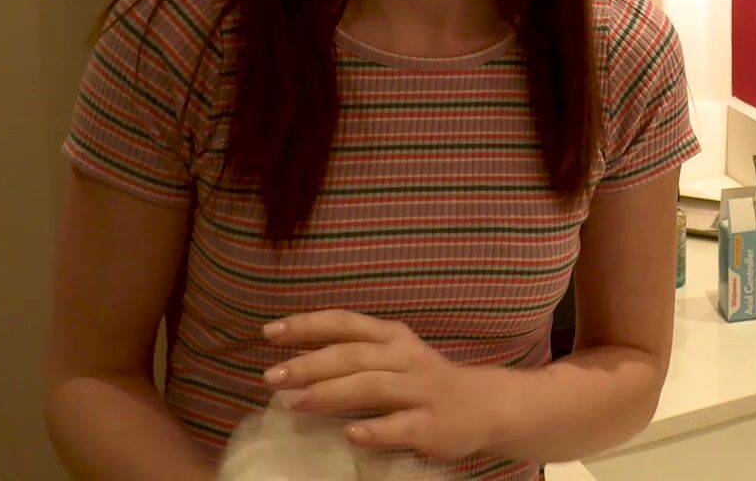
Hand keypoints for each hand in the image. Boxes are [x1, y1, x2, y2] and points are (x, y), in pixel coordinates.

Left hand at [260, 310, 504, 461]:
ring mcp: (421, 391)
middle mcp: (406, 358)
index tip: (269, 333)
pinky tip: (350, 434)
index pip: (346, 323)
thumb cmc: (424, 382)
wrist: (486, 406)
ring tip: (295, 402)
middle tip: (272, 377)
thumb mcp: (393, 357)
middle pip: (353, 355)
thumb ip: (353, 357)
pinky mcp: (432, 425)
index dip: (307, 325)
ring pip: (373, 386)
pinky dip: (375, 429)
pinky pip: (400, 426)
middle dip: (310, 364)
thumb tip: (293, 365)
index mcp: (393, 337)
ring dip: (331, 393)